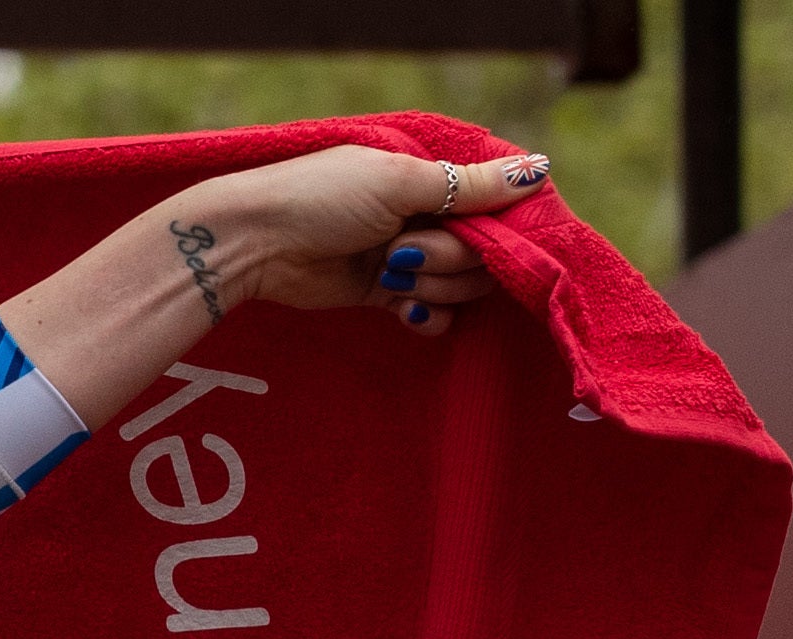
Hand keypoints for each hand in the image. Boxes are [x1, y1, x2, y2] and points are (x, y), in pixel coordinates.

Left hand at [174, 144, 552, 339]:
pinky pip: (434, 312)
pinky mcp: (385, 293)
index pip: (498, 204)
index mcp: (432, 177)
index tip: (487, 235)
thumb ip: (470, 185)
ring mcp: (407, 255)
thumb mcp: (400, 182)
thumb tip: (539, 168)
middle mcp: (426, 215)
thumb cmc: (321, 198)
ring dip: (433, 285)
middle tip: (404, 251)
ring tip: (390, 272)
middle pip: (484, 252)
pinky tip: (403, 310)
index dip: (500, 226)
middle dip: (451, 259)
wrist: (253, 244)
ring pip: (461, 284)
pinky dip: (425, 315)